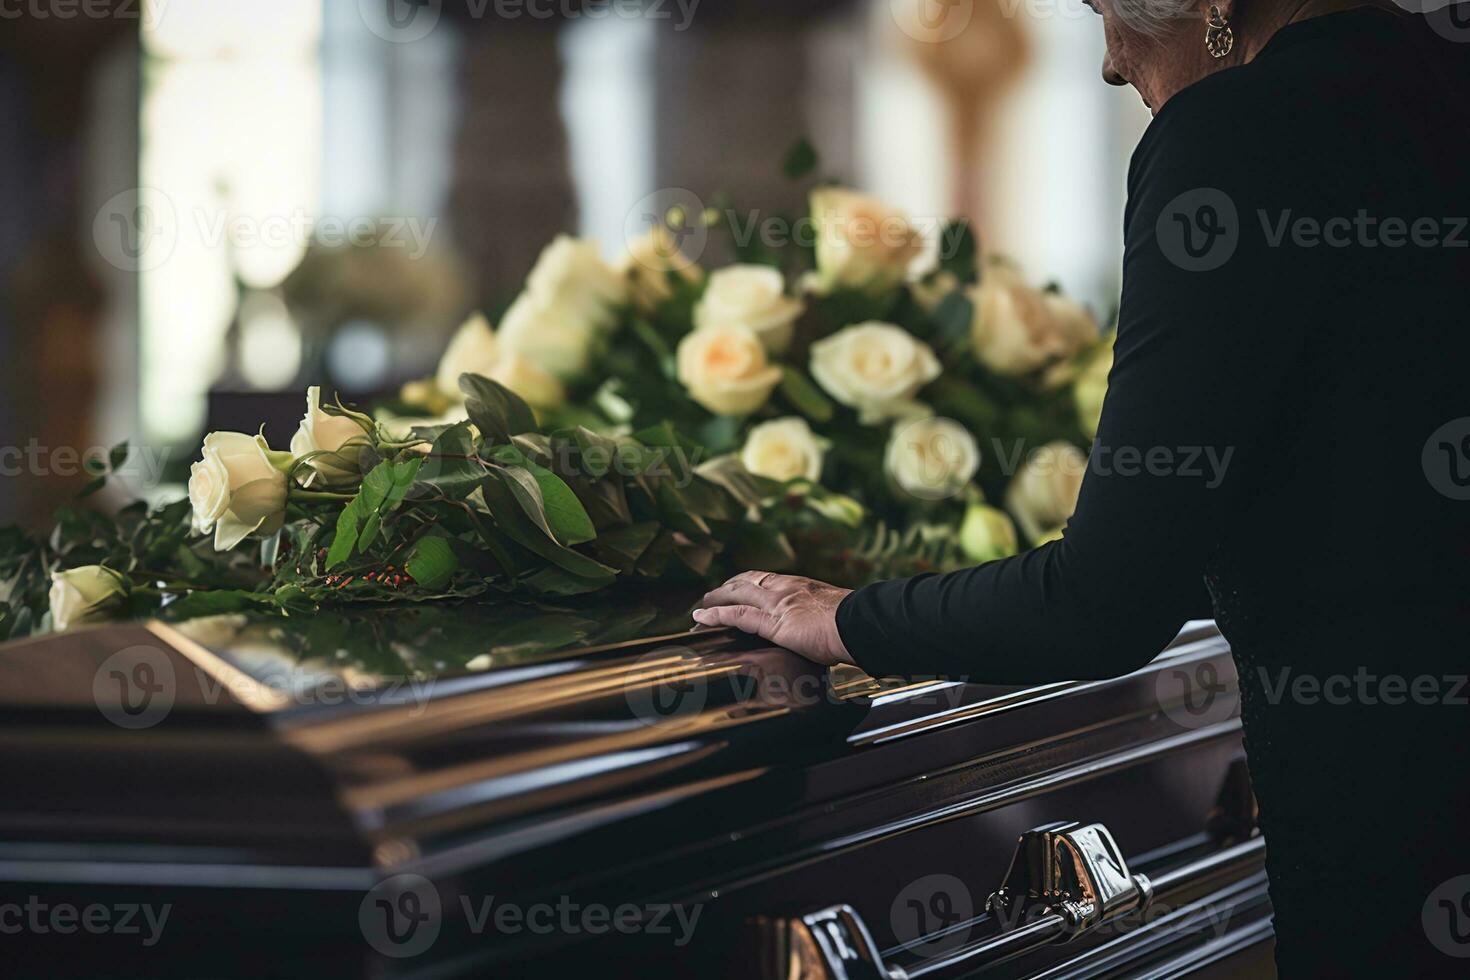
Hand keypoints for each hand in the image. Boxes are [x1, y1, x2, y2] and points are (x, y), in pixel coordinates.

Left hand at [692, 571, 855, 666]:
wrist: (862, 624)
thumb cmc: (855, 624)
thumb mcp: (834, 613)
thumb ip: (820, 616)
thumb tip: (822, 628)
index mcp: (799, 584)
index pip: (764, 579)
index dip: (744, 583)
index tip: (733, 587)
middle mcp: (785, 588)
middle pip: (744, 582)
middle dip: (724, 589)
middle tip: (709, 597)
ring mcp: (778, 604)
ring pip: (735, 595)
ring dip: (713, 601)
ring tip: (698, 610)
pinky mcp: (775, 623)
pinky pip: (737, 616)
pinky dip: (716, 615)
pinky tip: (702, 617)